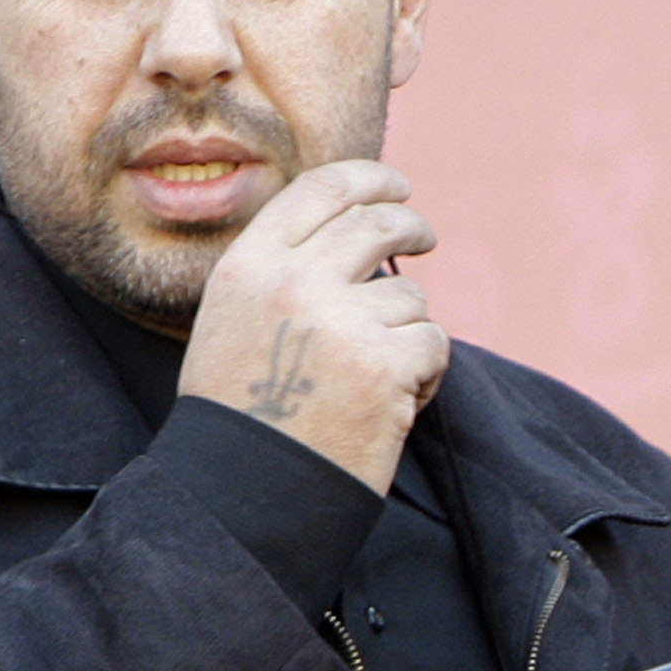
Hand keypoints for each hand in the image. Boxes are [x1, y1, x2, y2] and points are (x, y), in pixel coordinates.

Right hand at [178, 160, 449, 493]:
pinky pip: (433, 344)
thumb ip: (285, 273)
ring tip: (368, 378)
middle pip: (377, 225)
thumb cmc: (245, 412)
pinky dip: (424, 375)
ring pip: (409, 297)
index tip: (395, 186)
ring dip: (405, 332)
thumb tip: (356, 230)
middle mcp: (293, 282)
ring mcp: (341, 321)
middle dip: (409, 226)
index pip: (321, 189)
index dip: (368, 180)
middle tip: (423, 236)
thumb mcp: (237, 322)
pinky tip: (387, 405)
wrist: (247, 490)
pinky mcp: (386, 364)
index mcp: (248, 266)